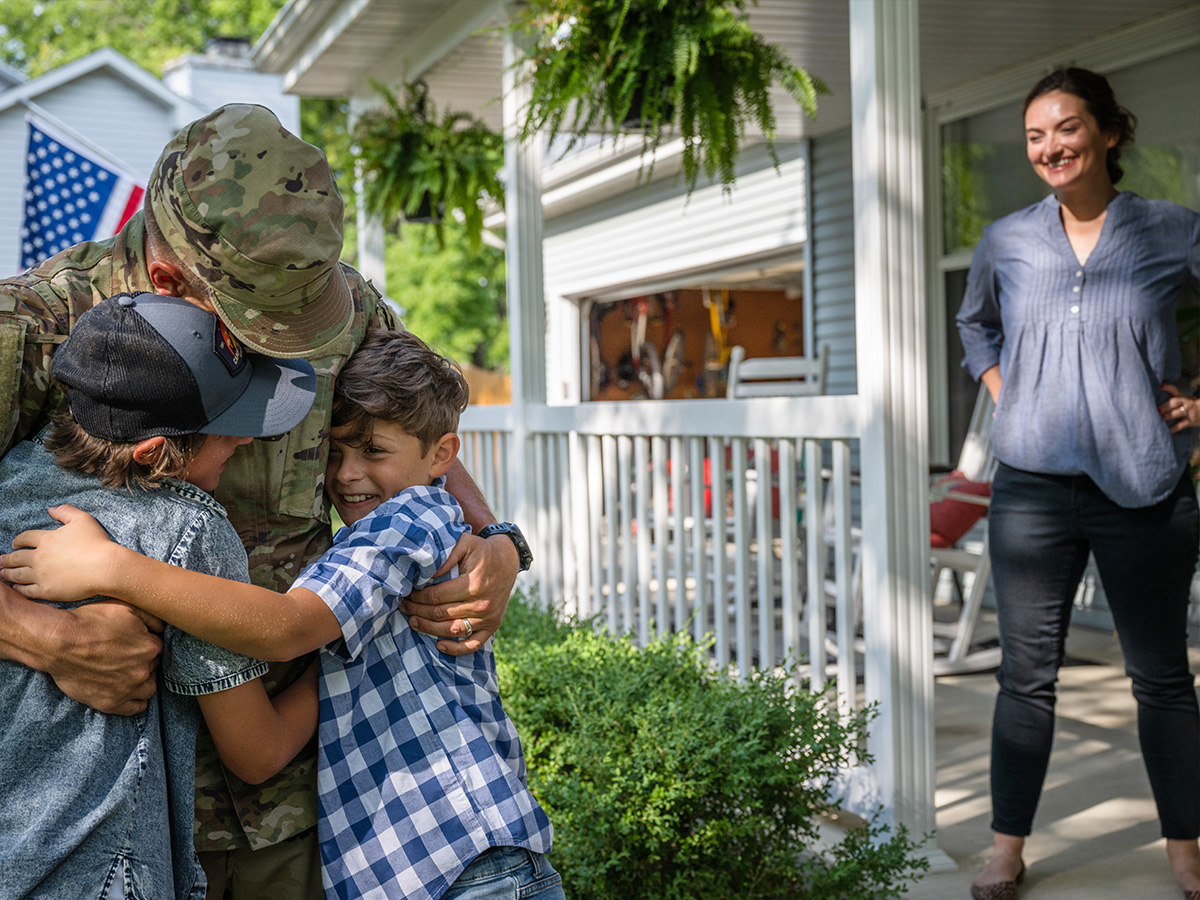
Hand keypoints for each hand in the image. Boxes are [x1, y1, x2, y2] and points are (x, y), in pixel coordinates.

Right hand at [0, 581, 162, 715]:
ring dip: (143, 680)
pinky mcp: (110, 704)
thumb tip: (163, 627)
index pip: (158, 646)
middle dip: (143, 660)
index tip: (134, 642)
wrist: (58, 643)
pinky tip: (128, 691)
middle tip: (126, 655)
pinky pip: (135, 708)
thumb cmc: (90, 622)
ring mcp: (127, 689)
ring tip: (128, 673)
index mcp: (149, 648)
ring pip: (148, 688)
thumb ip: (151, 617)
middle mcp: (143, 671)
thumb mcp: (125, 607)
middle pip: (153, 666)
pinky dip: (135, 701)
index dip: (146, 642)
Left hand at [1, 505, 119, 601]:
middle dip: (6, 559)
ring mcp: (41, 575)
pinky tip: (16, 587)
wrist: (105, 567)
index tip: (15, 544)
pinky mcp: (46, 590)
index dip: (18, 540)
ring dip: (7, 573)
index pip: (25, 538)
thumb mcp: (83, 520)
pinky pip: (26, 590)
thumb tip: (50, 509)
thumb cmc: (97, 542)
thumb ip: (66, 511)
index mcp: (47, 539)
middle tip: (0, 561)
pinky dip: (19, 588)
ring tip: (2, 574)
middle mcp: (39, 557)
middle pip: (16, 557)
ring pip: (17, 574)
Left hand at [401, 532, 517, 655]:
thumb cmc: (481, 551)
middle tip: (404, 607)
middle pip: (441, 614)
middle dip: (418, 612)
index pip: (436, 596)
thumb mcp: (465, 543)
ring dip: (429, 629)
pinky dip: (456, 649)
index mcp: (473, 584)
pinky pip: (473, 644)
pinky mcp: (492, 626)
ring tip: (413, 622)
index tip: (407, 593)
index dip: (418, 597)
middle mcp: (482, 604)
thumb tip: (427, 573)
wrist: (507, 560)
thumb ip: (446, 555)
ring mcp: (488, 617)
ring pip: (452, 630)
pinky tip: (439, 646)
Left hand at [1159, 384, 1199, 433]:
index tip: (1159, 387)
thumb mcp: (1182, 398)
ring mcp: (1188, 412)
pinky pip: (1180, 426)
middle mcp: (1186, 403)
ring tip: (1160, 418)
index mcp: (1182, 397)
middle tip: (1156, 409)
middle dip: (1165, 406)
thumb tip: (1158, 388)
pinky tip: (1166, 431)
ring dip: (1167, 416)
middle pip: (1174, 402)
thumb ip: (1171, 393)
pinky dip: (1172, 429)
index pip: (1174, 390)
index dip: (1167, 387)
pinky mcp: (1190, 422)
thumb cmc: (1188, 405)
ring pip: (1177, 413)